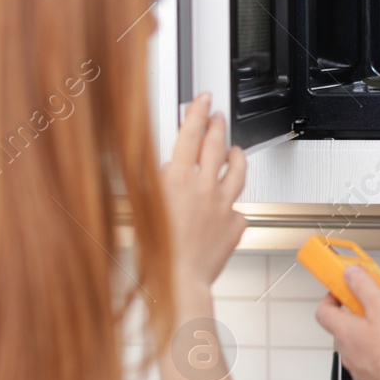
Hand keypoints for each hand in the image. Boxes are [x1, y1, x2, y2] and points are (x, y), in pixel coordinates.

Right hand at [162, 93, 247, 292]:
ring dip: (236, 155)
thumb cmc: (157, 251)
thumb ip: (152, 184)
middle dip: (217, 126)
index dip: (196, 113)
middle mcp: (203, 187)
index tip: (202, 100)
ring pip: (236, 171)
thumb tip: (160, 168)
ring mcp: (223, 203)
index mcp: (177, 179)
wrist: (179, 279)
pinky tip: (230, 202)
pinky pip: (238, 206)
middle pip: (215, 146)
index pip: (190, 135)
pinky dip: (233, 202)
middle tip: (217, 116)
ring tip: (235, 149)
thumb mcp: (142, 208)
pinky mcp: (236, 223)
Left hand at [315, 266, 379, 379]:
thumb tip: (350, 274)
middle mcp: (348, 349)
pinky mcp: (376, 376)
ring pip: (367, 340)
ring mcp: (361, 365)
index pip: (324, 310)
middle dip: (368, 311)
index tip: (345, 288)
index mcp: (344, 330)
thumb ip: (364, 287)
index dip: (332, 297)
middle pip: (349, 324)